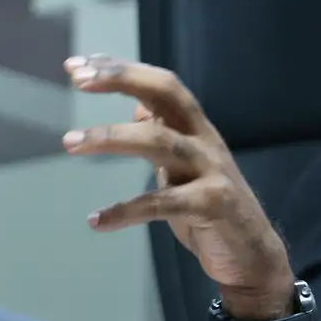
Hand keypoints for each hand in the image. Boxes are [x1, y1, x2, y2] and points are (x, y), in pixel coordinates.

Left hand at [61, 55, 296, 320]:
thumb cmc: (208, 203)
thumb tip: (136, 104)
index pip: (159, 83)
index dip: (121, 70)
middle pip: (167, 94)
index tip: (76, 66)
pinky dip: (126, 211)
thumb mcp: (182, 162)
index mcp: (194, 127)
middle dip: (123, 80)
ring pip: (159, 142)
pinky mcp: (213, 206)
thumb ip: (162, 132)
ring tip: (69, 141)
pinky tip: (95, 221)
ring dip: (111, 137)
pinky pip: (163, 204)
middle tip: (79, 81)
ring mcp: (211, 171)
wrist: (252, 253)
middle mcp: (204, 140)